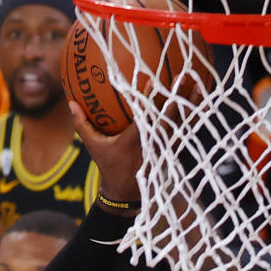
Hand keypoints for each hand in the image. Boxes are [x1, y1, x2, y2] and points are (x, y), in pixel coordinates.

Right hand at [69, 75, 203, 212]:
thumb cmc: (109, 166)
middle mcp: (154, 142)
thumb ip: (82, 125)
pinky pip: (186, 129)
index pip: (143, 117)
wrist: (126, 194)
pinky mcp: (173, 149)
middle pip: (169, 117)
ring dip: (192, 103)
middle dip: (178, 96)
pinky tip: (200, 100)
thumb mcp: (93, 147)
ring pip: (182, 122)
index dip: (149, 100)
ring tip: (199, 84)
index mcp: (134, 140)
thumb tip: (71, 103)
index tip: (154, 82)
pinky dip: (193, 115)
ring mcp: (166, 146)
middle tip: (185, 76)